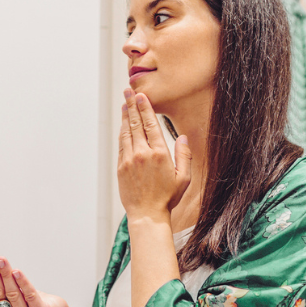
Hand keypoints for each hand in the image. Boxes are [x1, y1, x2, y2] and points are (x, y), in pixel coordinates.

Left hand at [117, 89, 192, 219]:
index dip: (145, 108)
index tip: (141, 96)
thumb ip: (184, 155)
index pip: (150, 124)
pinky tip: (123, 126)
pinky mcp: (121, 167)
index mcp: (159, 154)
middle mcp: (142, 154)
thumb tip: (182, 138)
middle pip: (136, 124)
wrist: (147, 214)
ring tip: (124, 105)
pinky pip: (121, 145)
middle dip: (132, 106)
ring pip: (126, 132)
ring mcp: (129, 160)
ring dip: (125, 117)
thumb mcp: (184, 178)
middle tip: (128, 92)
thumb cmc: (167, 198)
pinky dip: (122, 133)